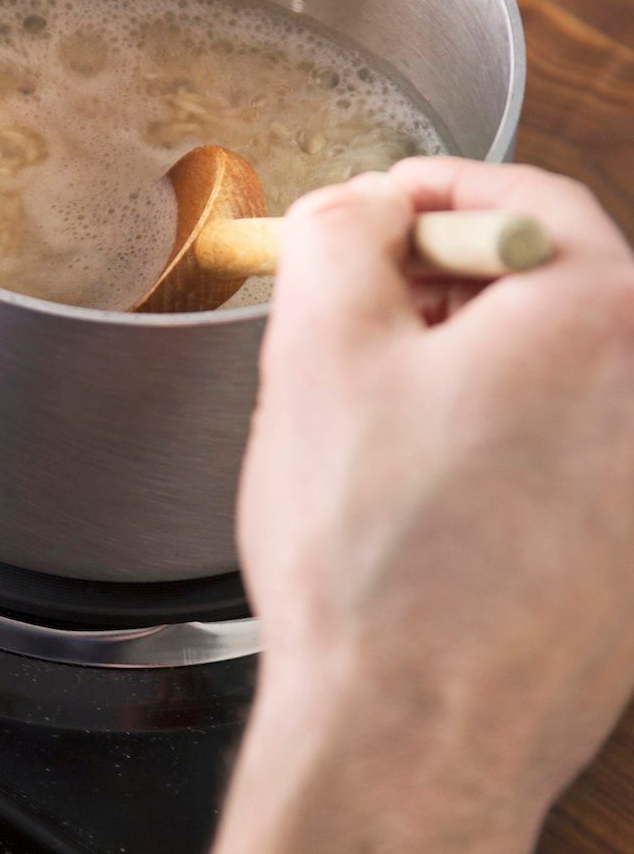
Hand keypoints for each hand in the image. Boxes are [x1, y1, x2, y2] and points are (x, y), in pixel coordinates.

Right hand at [217, 159, 633, 852]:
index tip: (371, 210)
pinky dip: (481, 431)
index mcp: (599, 318)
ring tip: (367, 415)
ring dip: (449, 360)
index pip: (520, 193)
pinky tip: (408, 482)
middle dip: (430, 279)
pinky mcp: (622, 545)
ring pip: (538, 367)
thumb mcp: (319, 347)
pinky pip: (552, 444)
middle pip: (535, 279)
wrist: (408, 733)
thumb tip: (355, 209)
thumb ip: (336, 233)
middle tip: (350, 312)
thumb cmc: (372, 553)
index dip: (424, 189)